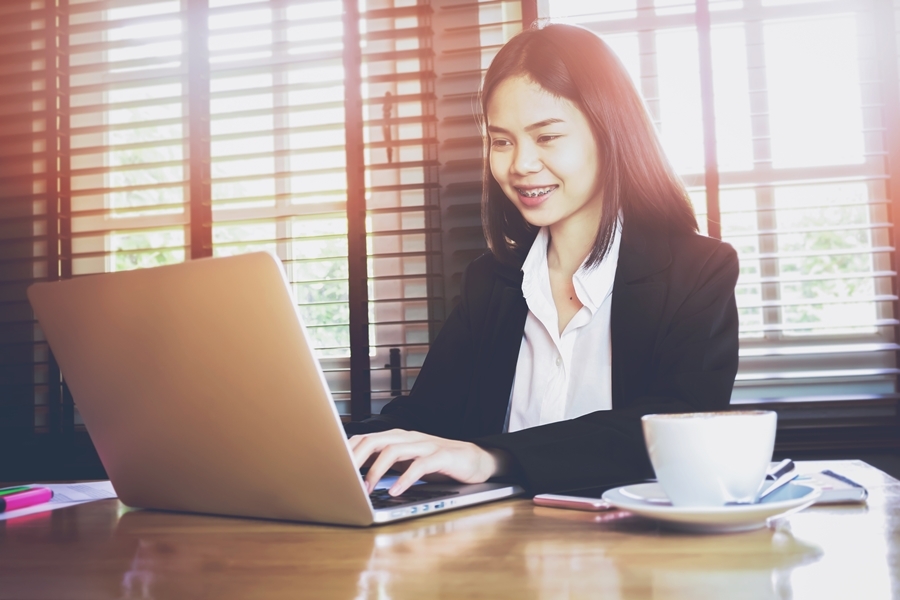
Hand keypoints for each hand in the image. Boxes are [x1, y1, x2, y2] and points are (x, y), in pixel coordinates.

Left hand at [348, 429, 509, 496]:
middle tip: (343, 478)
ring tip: (367, 490)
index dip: (347, 451)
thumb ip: (385, 463)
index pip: (365, 438)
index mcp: (397, 437)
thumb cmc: (437, 462)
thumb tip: (354, 474)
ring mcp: (425, 445)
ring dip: (376, 470)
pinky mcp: (442, 456)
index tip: (332, 468)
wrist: (474, 459)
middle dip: (355, 459)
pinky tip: (396, 491)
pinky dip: (406, 478)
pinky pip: (420, 465)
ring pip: (393, 450)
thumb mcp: (406, 462)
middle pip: (374, 441)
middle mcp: (408, 437)